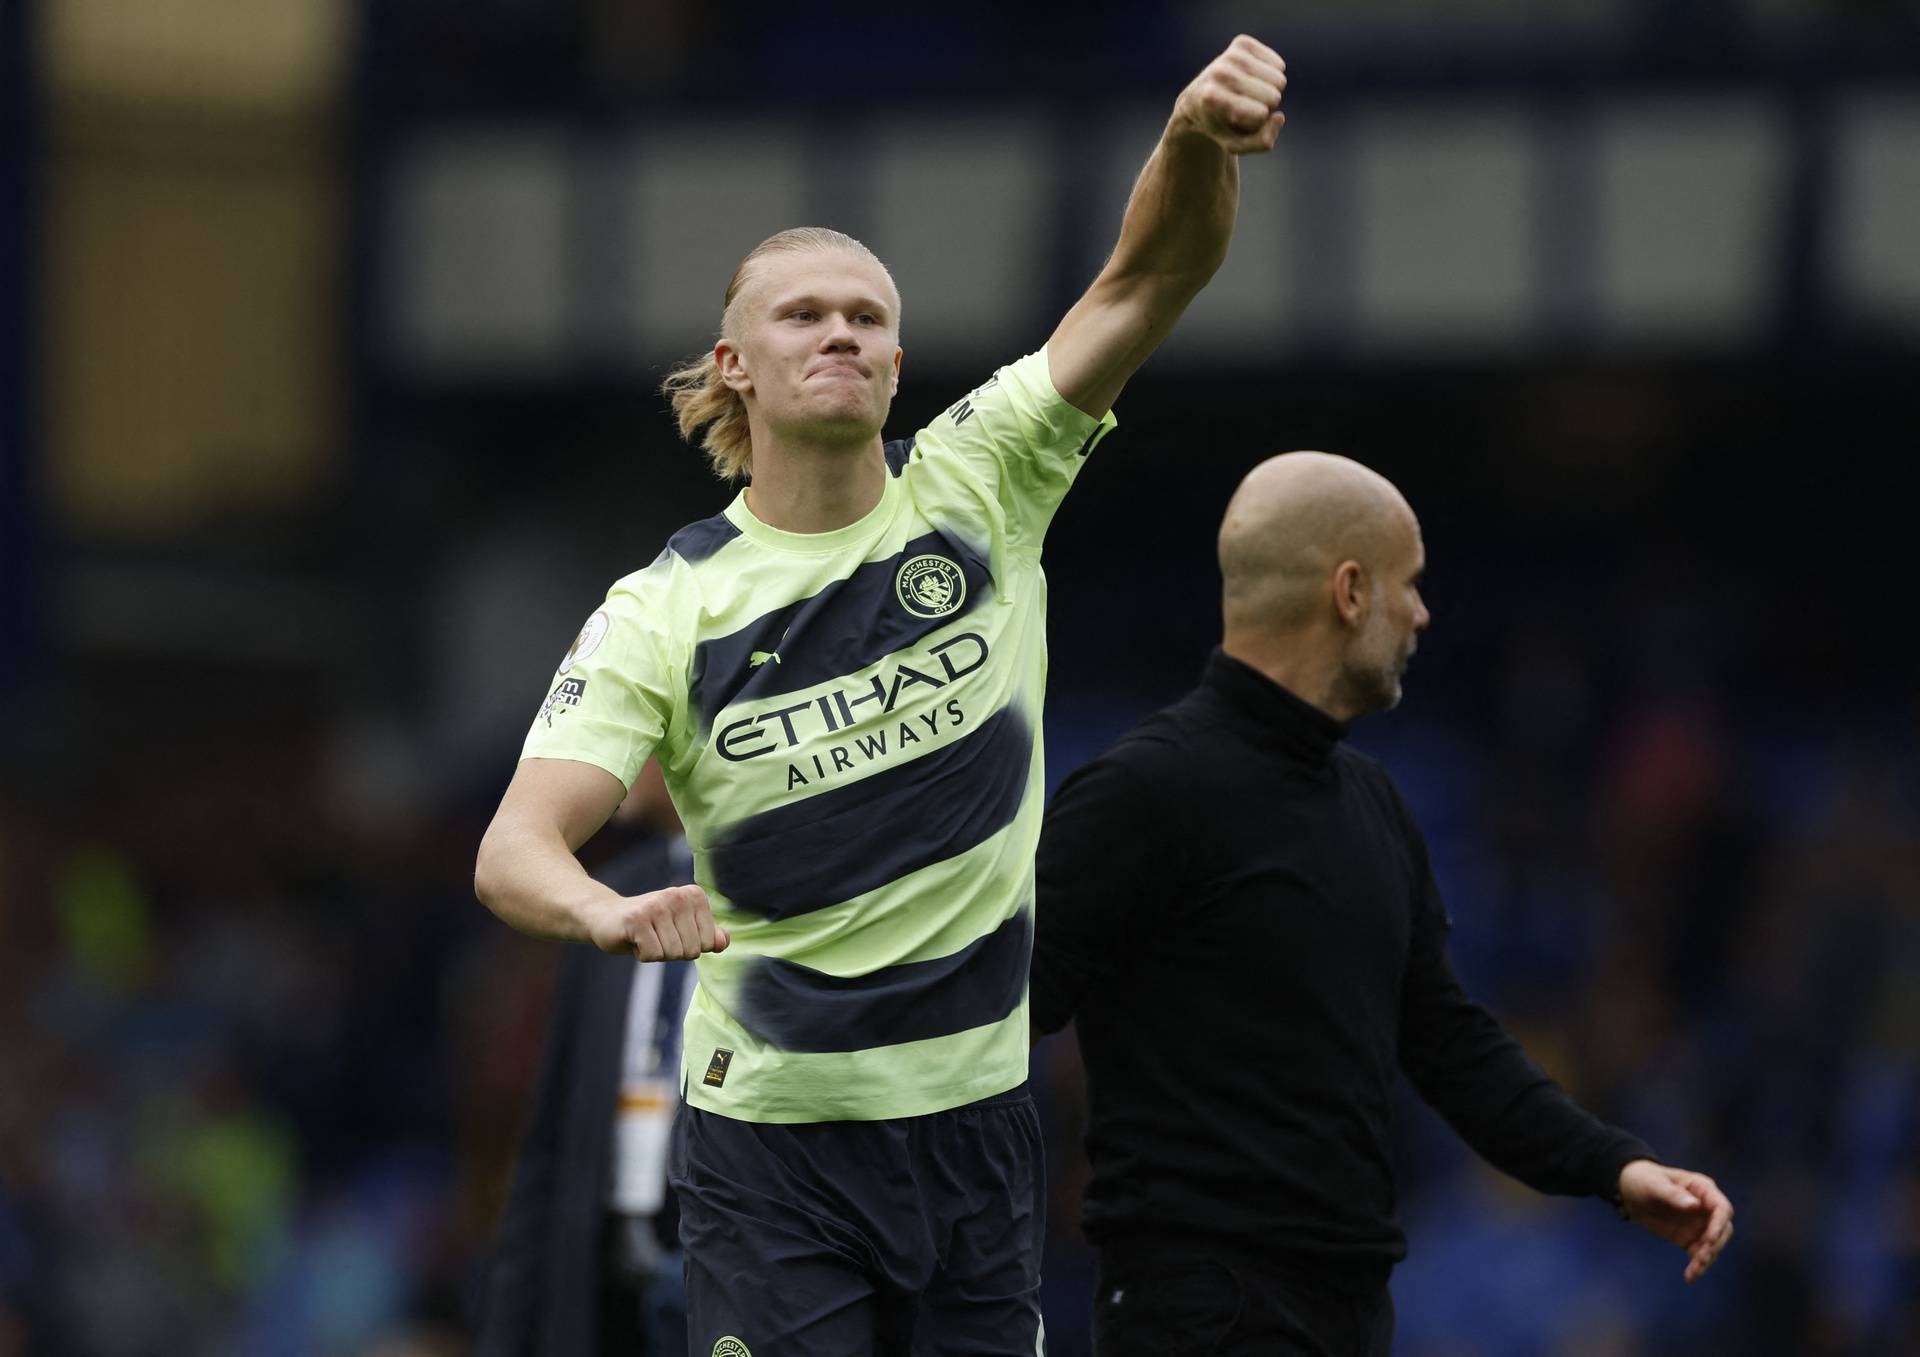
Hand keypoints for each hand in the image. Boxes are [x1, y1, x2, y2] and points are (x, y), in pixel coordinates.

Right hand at [588, 884, 728, 960]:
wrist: (605, 916)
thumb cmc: (649, 926)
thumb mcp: (682, 929)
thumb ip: (707, 935)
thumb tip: (723, 942)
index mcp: (694, 895)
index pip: (708, 943)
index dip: (688, 947)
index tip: (671, 933)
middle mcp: (678, 895)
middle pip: (691, 950)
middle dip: (672, 953)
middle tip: (656, 936)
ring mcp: (657, 905)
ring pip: (672, 954)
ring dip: (657, 954)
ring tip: (645, 937)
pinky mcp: (637, 919)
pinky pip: (653, 955)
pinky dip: (642, 955)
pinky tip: (634, 939)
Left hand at [1170, 35, 1287, 155]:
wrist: (1197, 99)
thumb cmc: (1219, 124)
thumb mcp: (1235, 145)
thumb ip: (1261, 142)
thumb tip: (1279, 116)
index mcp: (1211, 98)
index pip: (1260, 114)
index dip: (1255, 123)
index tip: (1235, 120)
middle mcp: (1219, 72)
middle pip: (1273, 96)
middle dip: (1265, 107)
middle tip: (1243, 106)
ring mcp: (1230, 55)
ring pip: (1279, 80)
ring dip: (1268, 91)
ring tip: (1246, 93)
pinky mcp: (1242, 43)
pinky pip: (1279, 64)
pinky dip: (1271, 75)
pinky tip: (1251, 79)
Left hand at [1616, 1159, 1733, 1282]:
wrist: (1629, 1191)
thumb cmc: (1643, 1179)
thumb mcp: (1653, 1184)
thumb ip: (1672, 1194)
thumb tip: (1694, 1205)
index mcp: (1702, 1189)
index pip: (1722, 1208)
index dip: (1719, 1225)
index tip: (1709, 1239)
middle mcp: (1705, 1208)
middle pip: (1723, 1230)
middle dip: (1715, 1245)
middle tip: (1701, 1258)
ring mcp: (1699, 1225)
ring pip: (1713, 1245)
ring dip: (1707, 1259)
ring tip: (1693, 1272)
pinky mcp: (1690, 1238)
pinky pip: (1699, 1254)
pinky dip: (1697, 1266)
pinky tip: (1690, 1276)